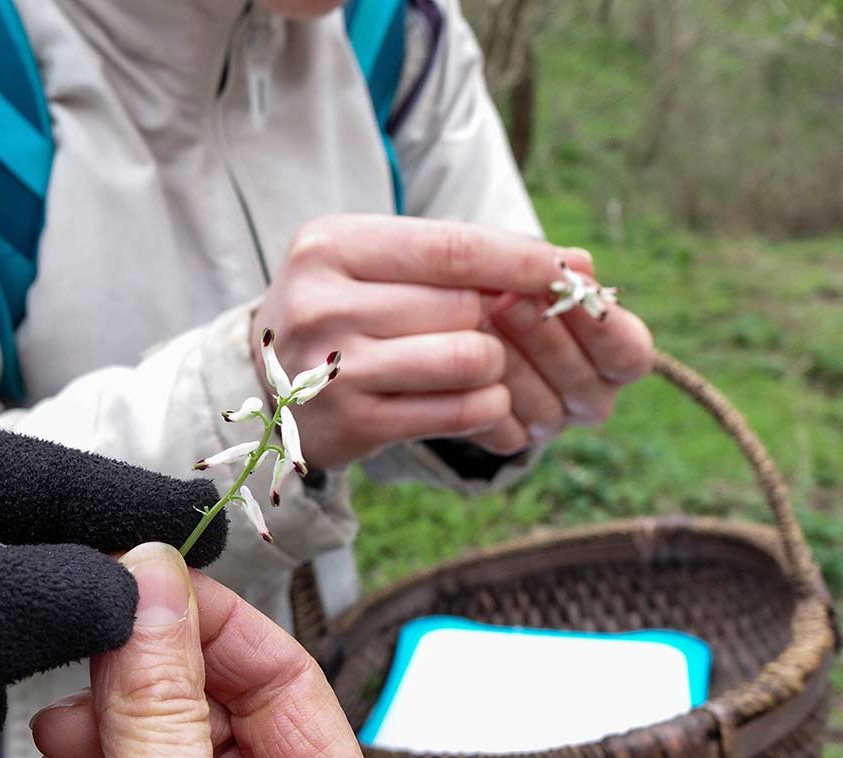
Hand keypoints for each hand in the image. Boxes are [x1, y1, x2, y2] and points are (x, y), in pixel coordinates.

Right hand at [251, 215, 652, 467]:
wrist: (268, 385)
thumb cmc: (344, 311)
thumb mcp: (375, 263)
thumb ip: (459, 258)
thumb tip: (574, 266)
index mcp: (329, 247)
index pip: (450, 248)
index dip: (519, 259)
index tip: (566, 268)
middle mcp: (321, 304)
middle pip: (466, 306)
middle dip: (495, 319)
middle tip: (488, 328)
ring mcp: (332, 369)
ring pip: (470, 358)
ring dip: (491, 364)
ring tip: (471, 364)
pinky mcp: (353, 424)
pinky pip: (461, 409)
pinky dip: (486, 406)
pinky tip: (472, 400)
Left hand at [468, 251, 653, 454]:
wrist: (457, 317)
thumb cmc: (508, 282)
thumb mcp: (526, 268)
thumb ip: (550, 266)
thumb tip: (580, 264)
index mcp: (613, 355)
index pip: (628, 352)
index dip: (602, 324)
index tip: (569, 287)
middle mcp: (589, 396)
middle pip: (583, 380)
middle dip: (544, 336)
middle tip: (506, 300)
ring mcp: (551, 422)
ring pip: (544, 409)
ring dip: (508, 365)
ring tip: (474, 324)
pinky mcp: (510, 439)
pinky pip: (502, 431)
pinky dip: (480, 397)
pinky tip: (456, 367)